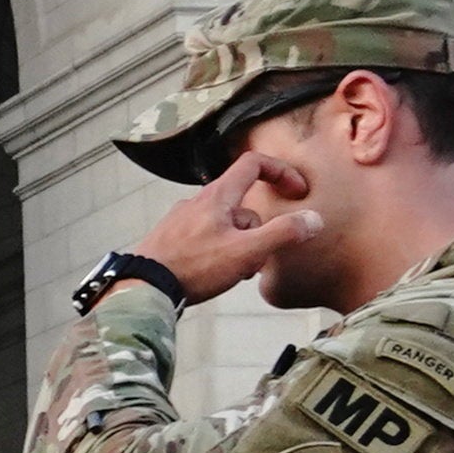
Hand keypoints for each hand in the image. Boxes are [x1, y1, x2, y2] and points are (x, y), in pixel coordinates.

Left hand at [136, 160, 319, 305]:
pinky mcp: (170, 239)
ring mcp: (181, 220)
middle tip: (258, 258)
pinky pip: (206, 238)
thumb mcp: (246, 251)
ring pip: (225, 224)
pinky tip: (216, 275)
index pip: (253, 163)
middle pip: (242, 202)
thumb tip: (312, 219)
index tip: (296, 191)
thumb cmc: (192, 268)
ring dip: (240, 244)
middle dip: (259, 229)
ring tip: (236, 272)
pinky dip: (220, 252)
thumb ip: (282, 233)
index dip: (281, 172)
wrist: (141, 289)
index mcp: (216, 195)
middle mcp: (196, 202)